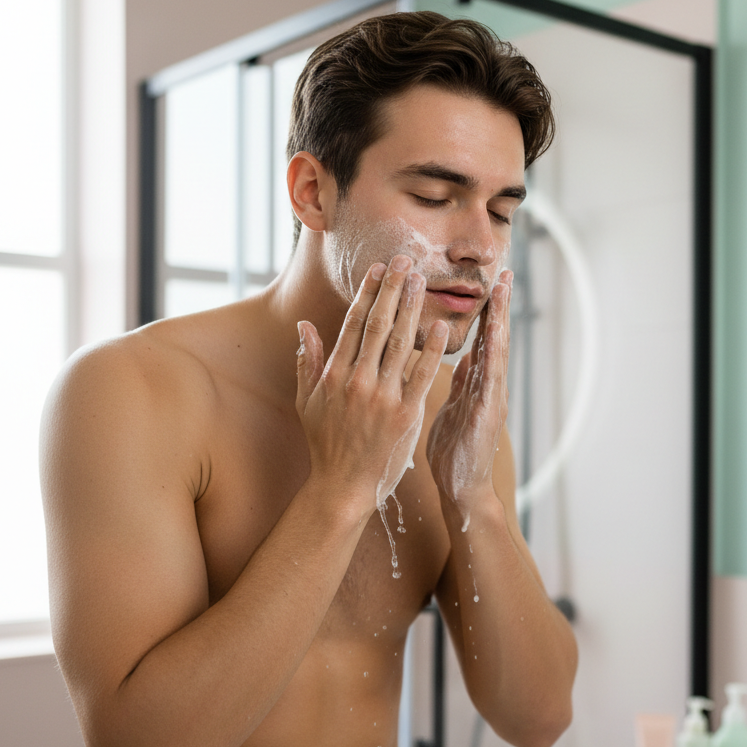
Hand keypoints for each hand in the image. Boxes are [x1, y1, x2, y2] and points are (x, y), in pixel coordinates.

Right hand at [295, 256, 448, 516]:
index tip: (379, 267)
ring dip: (413, 309)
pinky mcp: (405, 414)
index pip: (354, 323)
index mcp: (336, 374)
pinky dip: (432, 351)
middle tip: (406, 260)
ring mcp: (382, 397)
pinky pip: (422, 376)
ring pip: (401, 344)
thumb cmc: (325, 444)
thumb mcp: (307, 402)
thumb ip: (307, 362)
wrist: (343, 486)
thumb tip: (304, 326)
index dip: (368, 292)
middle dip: (393, 289)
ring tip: (423, 281)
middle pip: (379, 325)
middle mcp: (358, 380)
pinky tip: (442, 328)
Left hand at [426, 270, 512, 530]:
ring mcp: (491, 401)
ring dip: (500, 323)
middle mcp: (489, 389)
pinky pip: (489, 381)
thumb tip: (462, 357)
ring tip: (502, 295)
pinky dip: (491, 358)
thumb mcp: (454, 408)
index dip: (486, 312)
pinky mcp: (486, 416)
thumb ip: (462, 383)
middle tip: (504, 275)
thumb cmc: (455, 451)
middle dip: (499, 308)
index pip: (482, 341)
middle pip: (495, 340)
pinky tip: (492, 339)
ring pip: (497, 354)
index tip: (489, 283)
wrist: (462, 489)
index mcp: (477, 385)